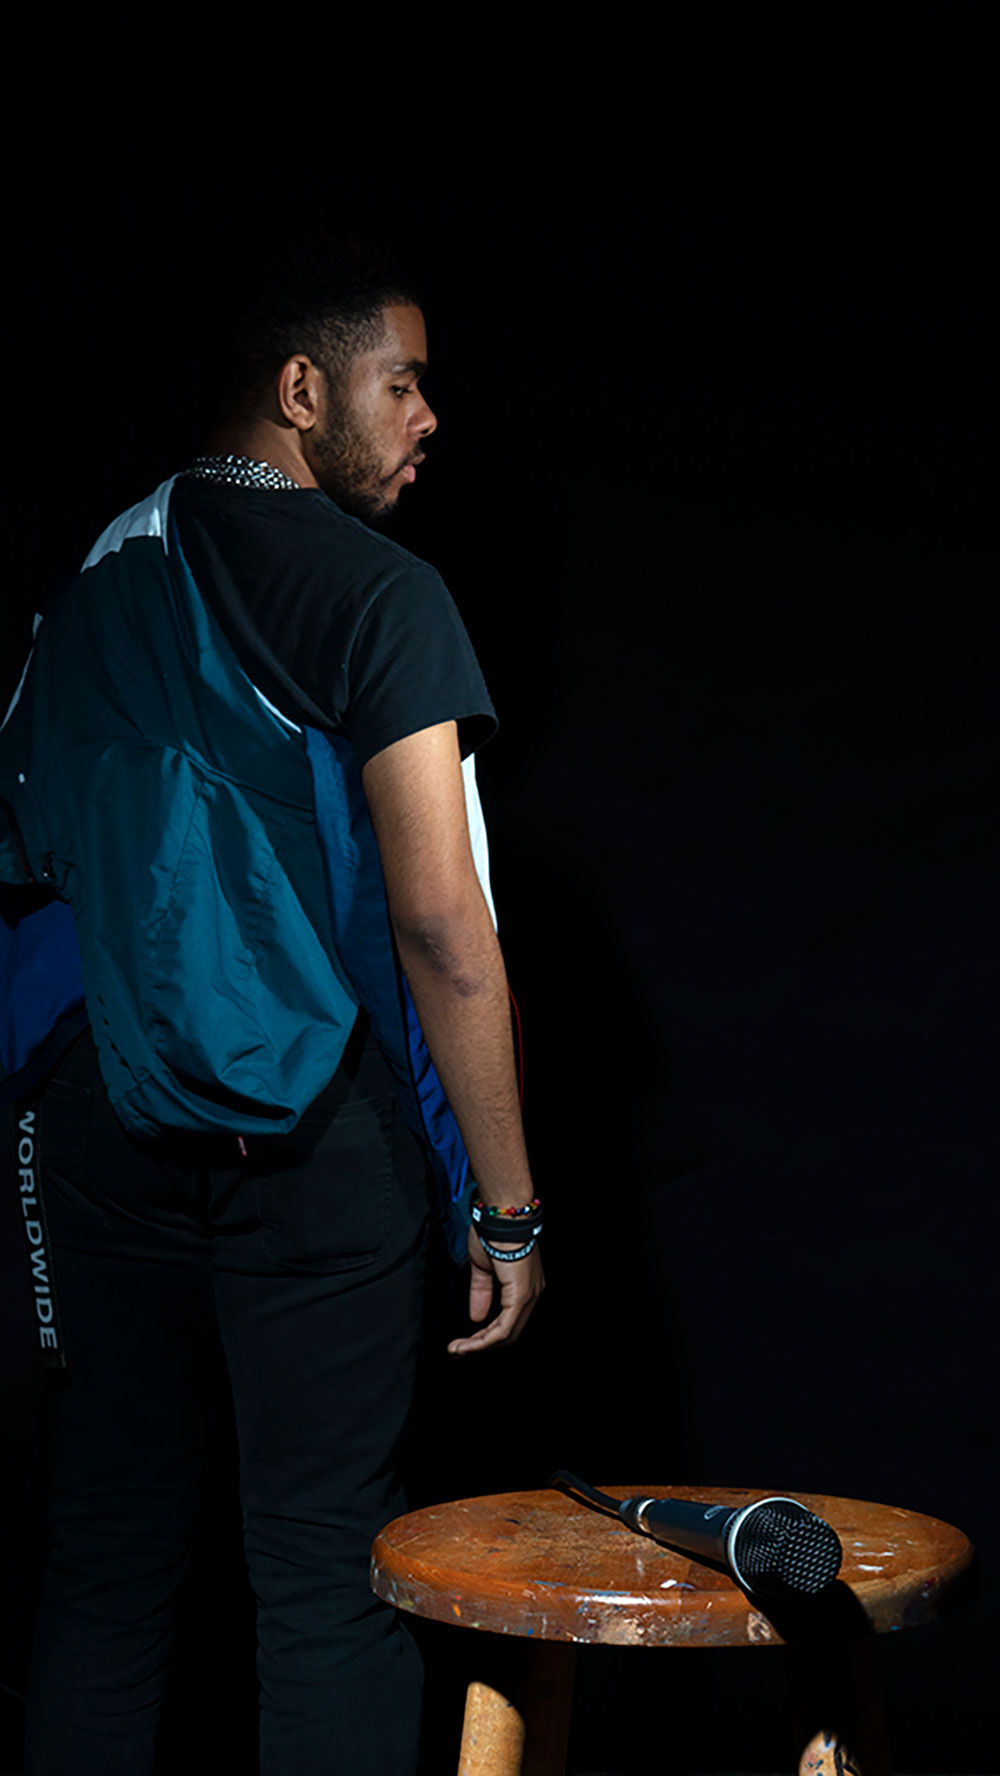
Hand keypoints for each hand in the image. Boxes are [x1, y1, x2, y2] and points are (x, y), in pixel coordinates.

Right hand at [447, 1226, 544, 1355]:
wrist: (501, 1216)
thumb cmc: (494, 1232)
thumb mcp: (483, 1267)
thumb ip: (481, 1292)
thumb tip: (476, 1317)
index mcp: (524, 1286)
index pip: (508, 1320)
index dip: (486, 1335)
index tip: (464, 1342)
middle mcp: (532, 1293)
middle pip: (509, 1332)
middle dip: (481, 1345)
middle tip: (459, 1350)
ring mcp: (529, 1296)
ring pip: (506, 1334)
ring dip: (479, 1346)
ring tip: (458, 1350)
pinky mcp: (521, 1296)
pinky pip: (503, 1328)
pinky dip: (484, 1340)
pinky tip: (469, 1344)